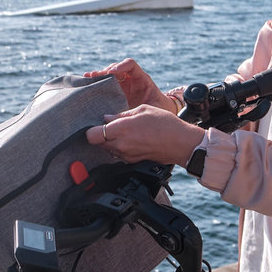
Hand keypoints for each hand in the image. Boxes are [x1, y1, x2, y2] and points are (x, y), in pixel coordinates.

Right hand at [85, 58, 175, 112]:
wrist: (160, 119)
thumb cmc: (159, 111)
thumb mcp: (152, 109)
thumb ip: (140, 110)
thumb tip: (125, 116)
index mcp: (142, 79)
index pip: (130, 65)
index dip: (120, 66)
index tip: (111, 73)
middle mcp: (131, 80)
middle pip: (116, 68)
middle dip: (105, 70)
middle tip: (94, 75)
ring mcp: (123, 86)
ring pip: (109, 76)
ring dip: (99, 76)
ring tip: (88, 77)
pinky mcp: (116, 93)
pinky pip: (105, 85)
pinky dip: (97, 83)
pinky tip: (86, 82)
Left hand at [85, 104, 204, 165]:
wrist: (181, 143)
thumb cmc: (165, 124)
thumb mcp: (142, 110)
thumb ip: (122, 114)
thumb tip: (107, 118)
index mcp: (121, 130)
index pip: (91, 135)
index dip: (91, 130)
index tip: (96, 124)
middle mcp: (121, 145)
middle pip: (97, 143)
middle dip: (100, 135)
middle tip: (110, 126)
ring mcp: (126, 155)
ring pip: (107, 149)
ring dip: (110, 141)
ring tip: (124, 132)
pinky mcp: (132, 161)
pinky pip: (119, 154)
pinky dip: (120, 147)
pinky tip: (132, 139)